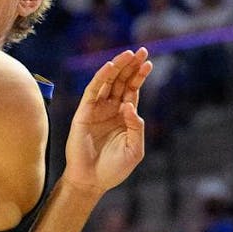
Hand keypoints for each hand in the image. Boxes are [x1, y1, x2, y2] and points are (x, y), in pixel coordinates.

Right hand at [63, 48, 152, 193]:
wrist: (92, 181)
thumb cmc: (114, 168)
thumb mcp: (134, 148)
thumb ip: (136, 127)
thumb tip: (129, 105)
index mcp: (124, 116)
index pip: (133, 90)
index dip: (140, 76)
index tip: (149, 63)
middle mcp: (110, 109)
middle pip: (122, 82)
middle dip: (131, 66)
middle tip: (142, 51)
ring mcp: (96, 110)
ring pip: (108, 83)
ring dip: (117, 67)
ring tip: (128, 54)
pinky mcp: (83, 114)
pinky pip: (92, 92)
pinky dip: (100, 79)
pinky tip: (109, 68)